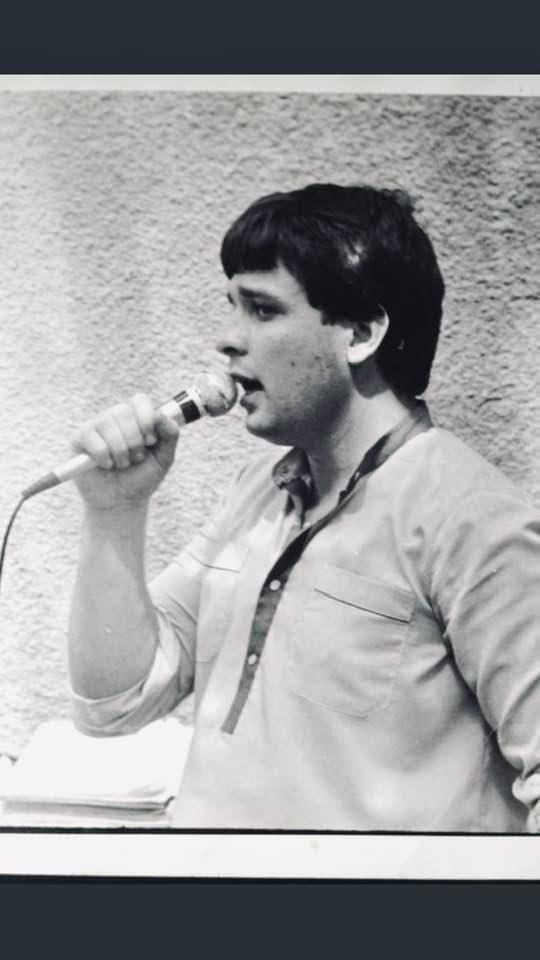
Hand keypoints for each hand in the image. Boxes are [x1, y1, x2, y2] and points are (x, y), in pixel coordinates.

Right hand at [70, 394, 179, 509]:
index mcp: (136, 417)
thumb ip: (170, 435)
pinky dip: (103, 456)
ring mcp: (96, 426)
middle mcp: (115, 417)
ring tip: (122, 464)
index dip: (146, 419)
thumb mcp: (164, 458)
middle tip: (135, 458)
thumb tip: (160, 415)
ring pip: (107, 424)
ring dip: (120, 451)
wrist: (122, 502)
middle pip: (123, 412)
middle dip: (134, 441)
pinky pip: (92, 438)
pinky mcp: (79, 439)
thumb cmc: (142, 478)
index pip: (140, 401)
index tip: (150, 441)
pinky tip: (106, 465)